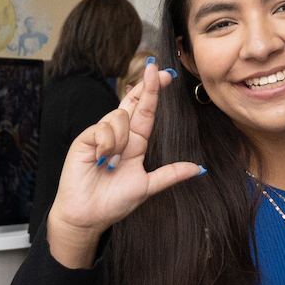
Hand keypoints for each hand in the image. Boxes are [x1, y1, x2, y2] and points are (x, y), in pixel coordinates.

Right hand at [44, 59, 203, 266]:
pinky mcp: (85, 140)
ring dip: (121, 138)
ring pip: (119, 117)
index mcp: (135, 143)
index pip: (146, 112)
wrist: (87, 216)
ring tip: (113, 161)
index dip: (154, 92)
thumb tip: (199, 168)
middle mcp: (119, 136)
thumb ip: (170, 175)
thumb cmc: (114, 202)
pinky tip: (102, 159)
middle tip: (154, 67)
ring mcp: (101, 136)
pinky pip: (102, 128)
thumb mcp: (148, 187)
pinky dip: (107, 143)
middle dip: (144, 85)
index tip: (167, 76)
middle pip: (132, 102)